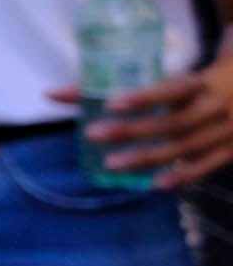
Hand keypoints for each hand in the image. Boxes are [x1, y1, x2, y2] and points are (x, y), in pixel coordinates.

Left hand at [58, 58, 232, 182]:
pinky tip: (154, 185)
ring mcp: (224, 132)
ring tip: (112, 165)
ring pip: (186, 147)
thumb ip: (109, 85)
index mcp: (197, 83)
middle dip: (133, 131)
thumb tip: (50, 95)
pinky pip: (206, 167)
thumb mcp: (162, 80)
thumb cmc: (186, 87)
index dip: (145, 96)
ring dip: (149, 158)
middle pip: (173, 122)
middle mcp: (213, 107)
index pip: (172, 88)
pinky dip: (182, 177)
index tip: (110, 103)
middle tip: (94, 135)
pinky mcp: (228, 152)